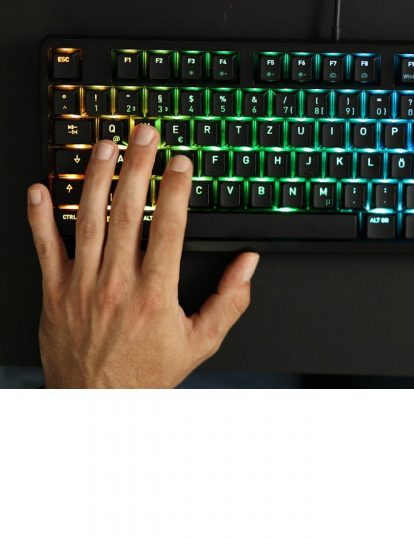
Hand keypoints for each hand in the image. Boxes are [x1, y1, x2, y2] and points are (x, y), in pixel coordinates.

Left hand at [28, 124, 258, 387]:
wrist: (97, 403)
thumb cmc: (148, 373)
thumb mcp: (202, 341)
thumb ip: (230, 301)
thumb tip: (249, 265)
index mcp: (155, 292)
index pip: (169, 227)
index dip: (176, 189)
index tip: (180, 161)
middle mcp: (116, 282)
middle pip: (129, 211)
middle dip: (139, 166)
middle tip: (145, 134)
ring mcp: (81, 285)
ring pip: (89, 219)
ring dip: (98, 177)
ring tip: (106, 145)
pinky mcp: (54, 292)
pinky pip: (44, 248)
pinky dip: (40, 217)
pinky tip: (41, 189)